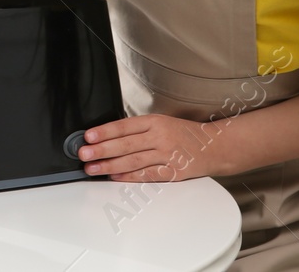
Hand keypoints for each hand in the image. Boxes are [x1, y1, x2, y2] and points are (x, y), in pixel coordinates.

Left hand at [77, 114, 227, 182]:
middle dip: (102, 150)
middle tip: (84, 154)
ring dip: (110, 165)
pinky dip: (130, 177)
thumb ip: (138, 130)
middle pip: (126, 144)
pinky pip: (147, 175)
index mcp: (154, 121)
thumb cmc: (183, 134)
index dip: (104, 131)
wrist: (214, 146)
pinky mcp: (173, 172)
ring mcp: (167, 155)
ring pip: (134, 160)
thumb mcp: (161, 122)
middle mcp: (160, 137)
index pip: (124, 126)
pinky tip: (115, 177)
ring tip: (93, 168)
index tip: (88, 136)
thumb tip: (109, 138)